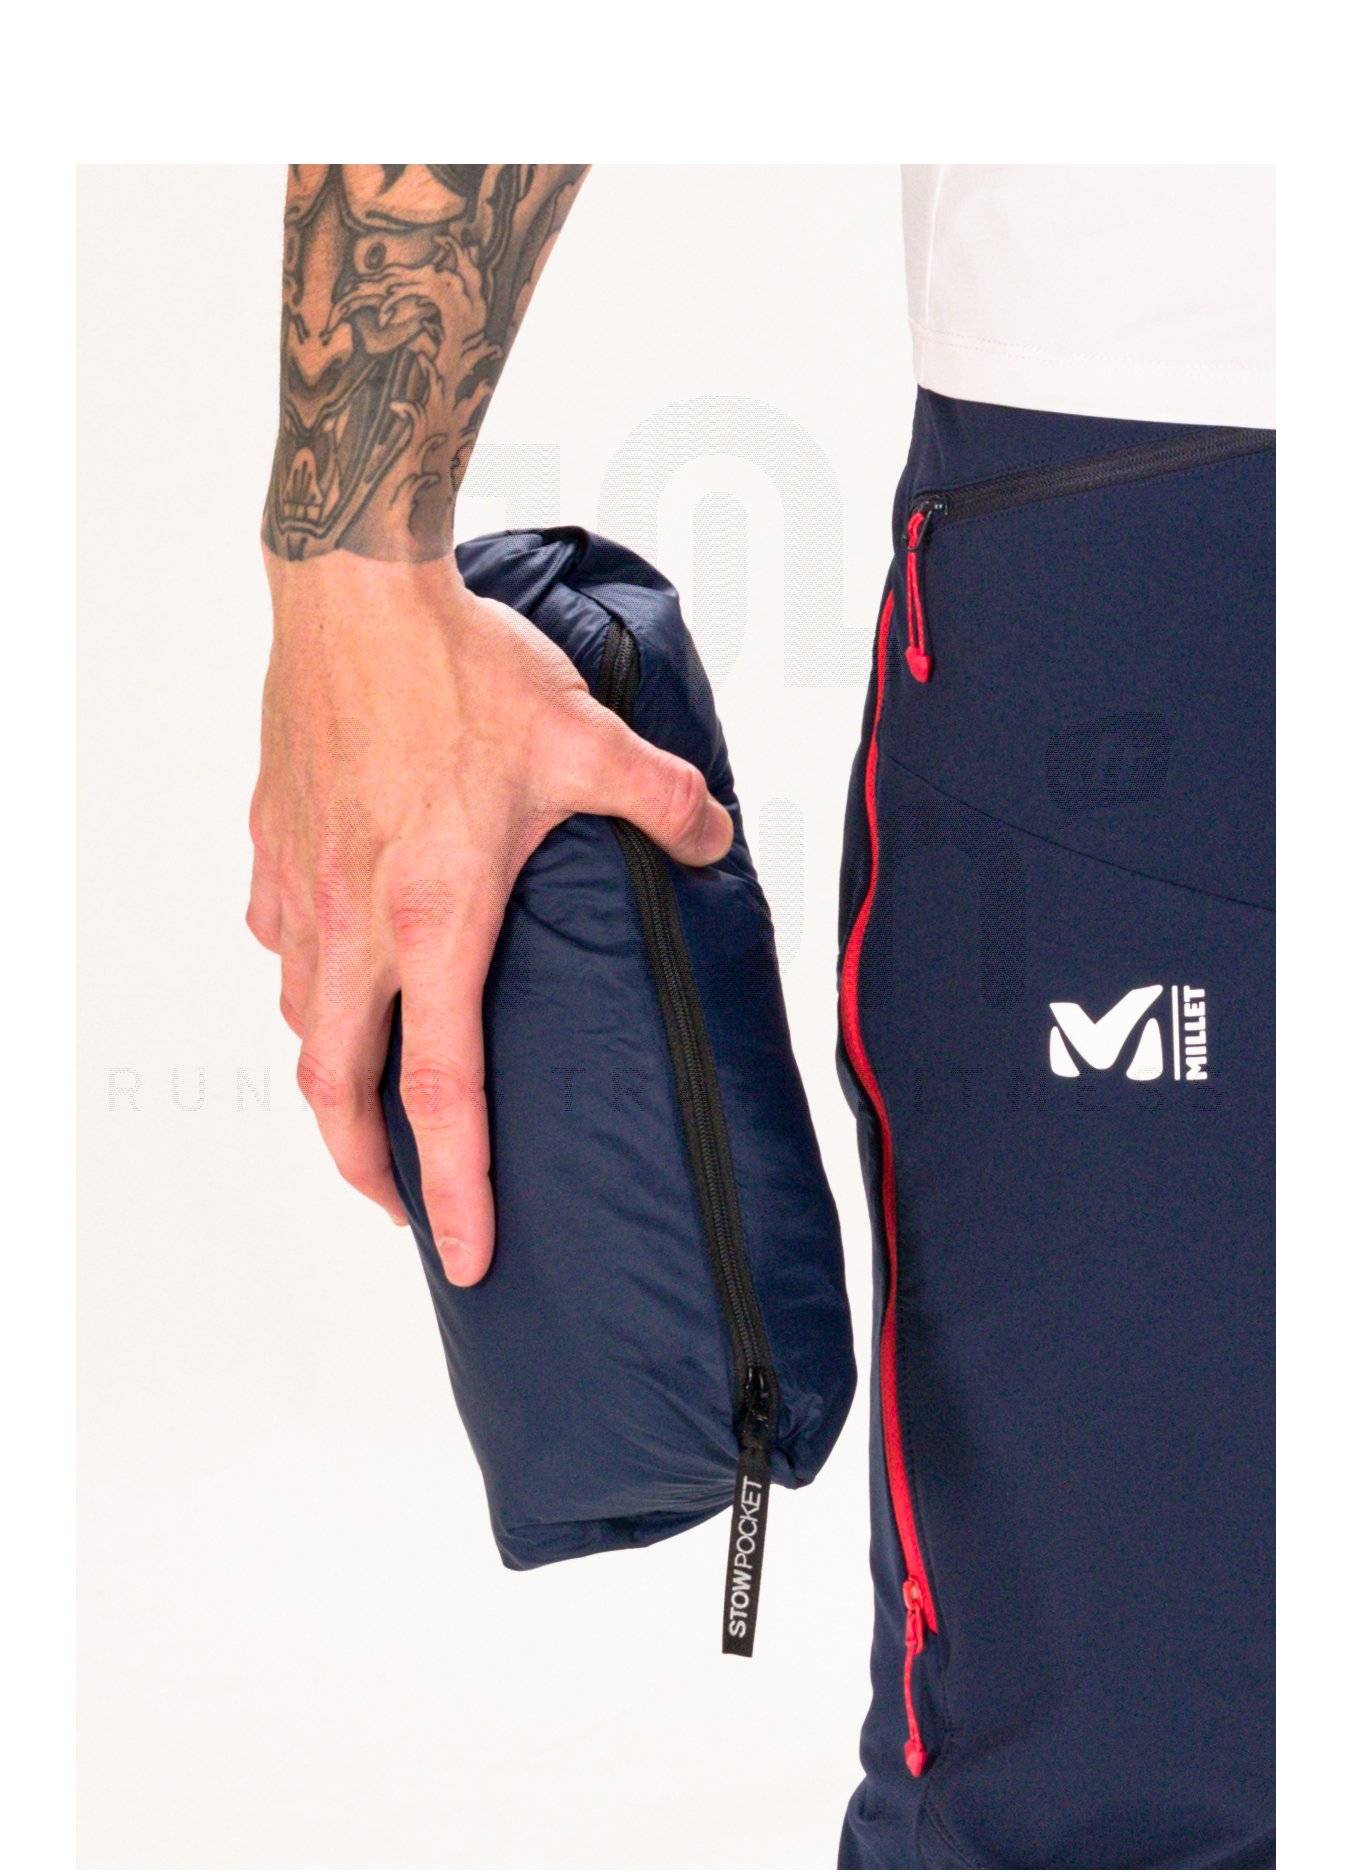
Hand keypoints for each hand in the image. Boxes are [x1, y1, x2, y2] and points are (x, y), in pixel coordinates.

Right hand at [247, 550, 732, 1284]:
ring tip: (372, 1096)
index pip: (440, 1093)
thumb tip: (717, 837)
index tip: (462, 1253)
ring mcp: (302, 890)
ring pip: (300, 1021)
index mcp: (437, 922)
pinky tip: (335, 972)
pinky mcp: (274, 847)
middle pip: (334, 1092)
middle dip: (364, 1167)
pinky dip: (305, 985)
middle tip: (403, 1198)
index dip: (453, 1188)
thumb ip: (666, 803)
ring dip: (332, 1076)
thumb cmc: (460, 668)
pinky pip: (278, 946)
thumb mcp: (590, 739)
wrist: (353, 589)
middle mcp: (354, 925)